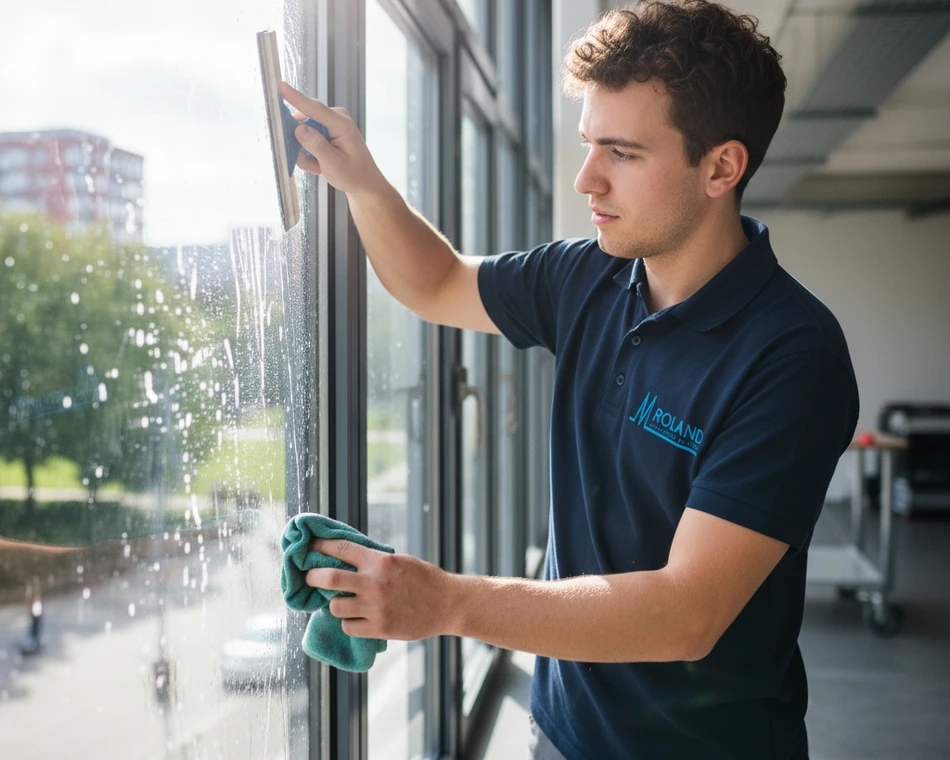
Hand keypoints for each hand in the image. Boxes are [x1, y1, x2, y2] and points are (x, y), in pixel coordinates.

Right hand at [279, 81, 384, 195]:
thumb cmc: (353, 175)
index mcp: (341, 124)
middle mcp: (336, 118)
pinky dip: (311, 153)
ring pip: (304, 131)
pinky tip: (320, 164)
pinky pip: (309, 137)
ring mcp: (331, 123)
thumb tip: (299, 128)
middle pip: (305, 119)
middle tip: (311, 163)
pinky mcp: (327, 130)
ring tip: (319, 166)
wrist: (364, 183)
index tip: (281, 86)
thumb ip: (316, 145)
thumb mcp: (333, 164)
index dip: (296, 98)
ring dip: (307, 152)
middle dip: (302, 142)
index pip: (315, 108)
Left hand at [305, 537, 455, 640]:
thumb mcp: (400, 561)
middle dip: (312, 576)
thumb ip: (374, 561)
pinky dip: (348, 622)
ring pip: (335, 606)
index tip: (309, 546)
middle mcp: (375, 583)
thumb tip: (345, 559)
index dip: (320, 545)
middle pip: (329, 578)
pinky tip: (356, 618)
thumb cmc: (424, 579)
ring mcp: (376, 608)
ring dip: (333, 604)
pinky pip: (348, 626)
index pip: (341, 548)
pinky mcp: (380, 628)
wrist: (447, 604)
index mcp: (380, 561)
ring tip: (341, 602)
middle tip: (310, 577)